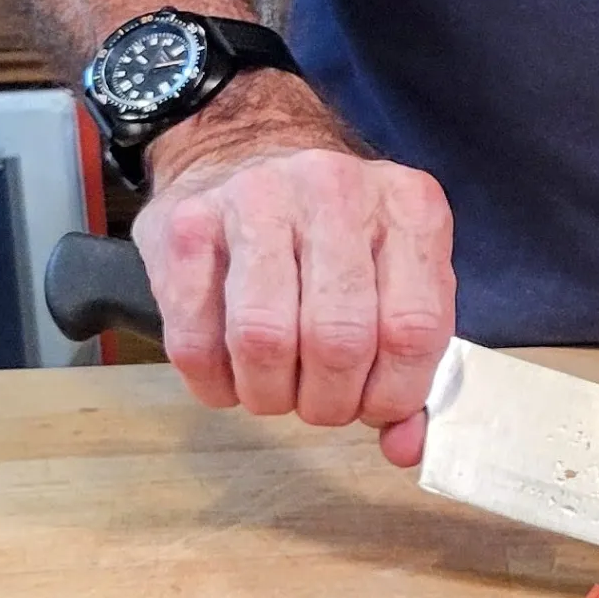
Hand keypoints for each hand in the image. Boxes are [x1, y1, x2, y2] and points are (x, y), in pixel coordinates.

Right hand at [131, 72, 455, 467]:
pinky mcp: (185, 225)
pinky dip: (215, 383)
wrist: (245, 148)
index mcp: (409, 208)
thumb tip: (406, 449)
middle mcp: (336, 192)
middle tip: (320, 403)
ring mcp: (256, 200)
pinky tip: (231, 374)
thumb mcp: (396, 282)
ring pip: (264, 340)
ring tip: (275, 390)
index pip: (413, 331)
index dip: (393, 394)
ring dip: (270, 395)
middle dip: (329, 401)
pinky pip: (195, 339)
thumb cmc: (335, 238)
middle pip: (338, 340)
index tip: (374, 406)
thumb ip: (410, 368)